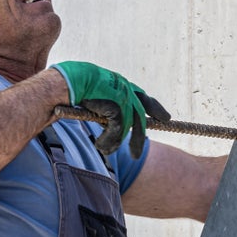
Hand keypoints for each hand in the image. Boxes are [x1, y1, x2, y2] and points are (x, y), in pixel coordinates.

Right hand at [55, 61, 170, 158]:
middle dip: (138, 138)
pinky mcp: (118, 107)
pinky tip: (99, 145)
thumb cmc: (75, 86)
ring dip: (114, 143)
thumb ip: (105, 105)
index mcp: (121, 84)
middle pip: (139, 117)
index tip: (165, 118)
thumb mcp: (94, 94)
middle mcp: (126, 90)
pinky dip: (108, 140)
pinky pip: (116, 130)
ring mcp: (124, 98)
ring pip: (126, 127)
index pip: (142, 97)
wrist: (70, 81)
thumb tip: (106, 119)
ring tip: (104, 150)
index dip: (155, 108)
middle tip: (136, 155)